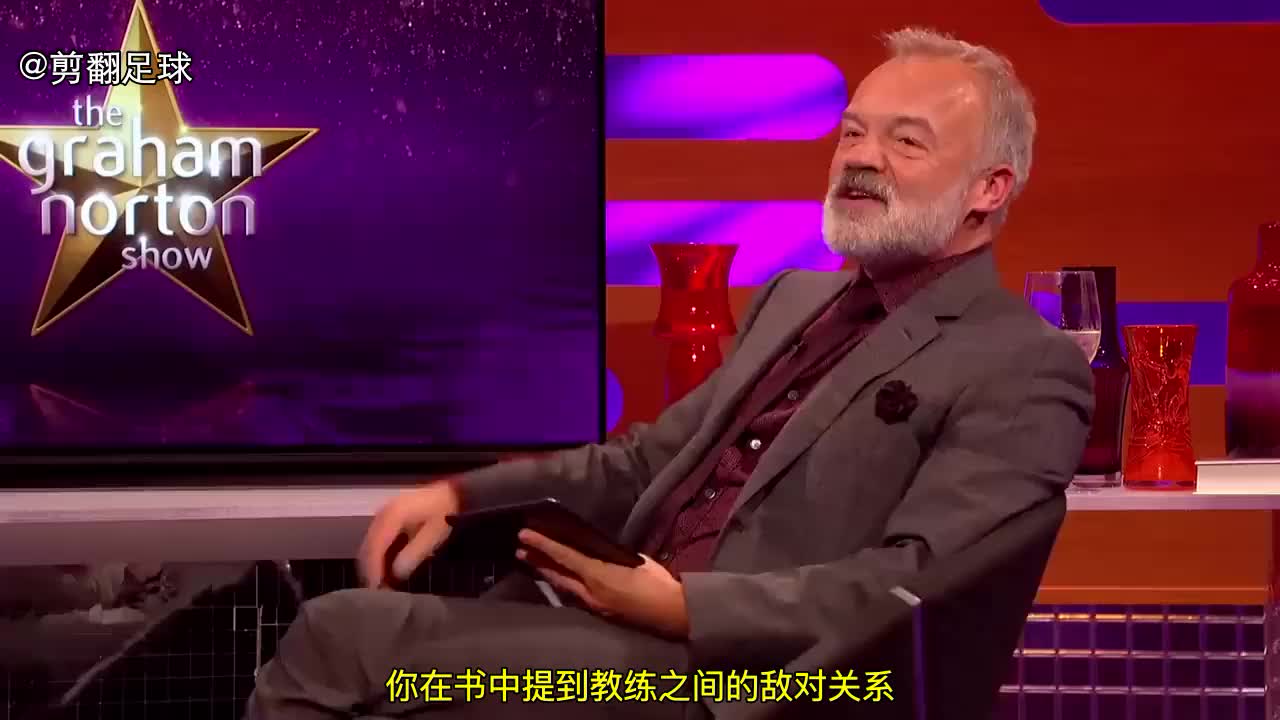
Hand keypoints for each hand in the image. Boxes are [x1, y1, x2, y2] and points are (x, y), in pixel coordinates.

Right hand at [358, 479, 460, 588]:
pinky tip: (383, 568)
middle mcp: (383, 512)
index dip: (373, 567)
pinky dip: (376, 555)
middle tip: (376, 590)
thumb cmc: (445, 514)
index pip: (376, 545)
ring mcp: (383, 514)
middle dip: (370, 568)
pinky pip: (375, 539)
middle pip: (368, 545)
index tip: (375, 587)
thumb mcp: (434, 535)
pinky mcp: (386, 518)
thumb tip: (396, 573)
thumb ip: (414, 553)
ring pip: (369, 543)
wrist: (452, 496)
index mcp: (393, 515)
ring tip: (379, 583)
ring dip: (372, 563)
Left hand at [516, 530, 689, 639]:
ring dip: (548, 574)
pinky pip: (575, 597)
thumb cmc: (657, 582)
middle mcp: (590, 592)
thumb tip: (600, 551)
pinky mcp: (600, 614)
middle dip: (538, 561)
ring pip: (563, 587)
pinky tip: (560, 581)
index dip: (542, 545)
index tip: (524, 535)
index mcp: (599, 574)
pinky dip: (564, 586)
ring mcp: (593, 605)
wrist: (672, 613)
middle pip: (557, 574)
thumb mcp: (634, 560)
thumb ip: (612, 556)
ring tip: (533, 564)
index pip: (563, 556)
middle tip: (520, 550)